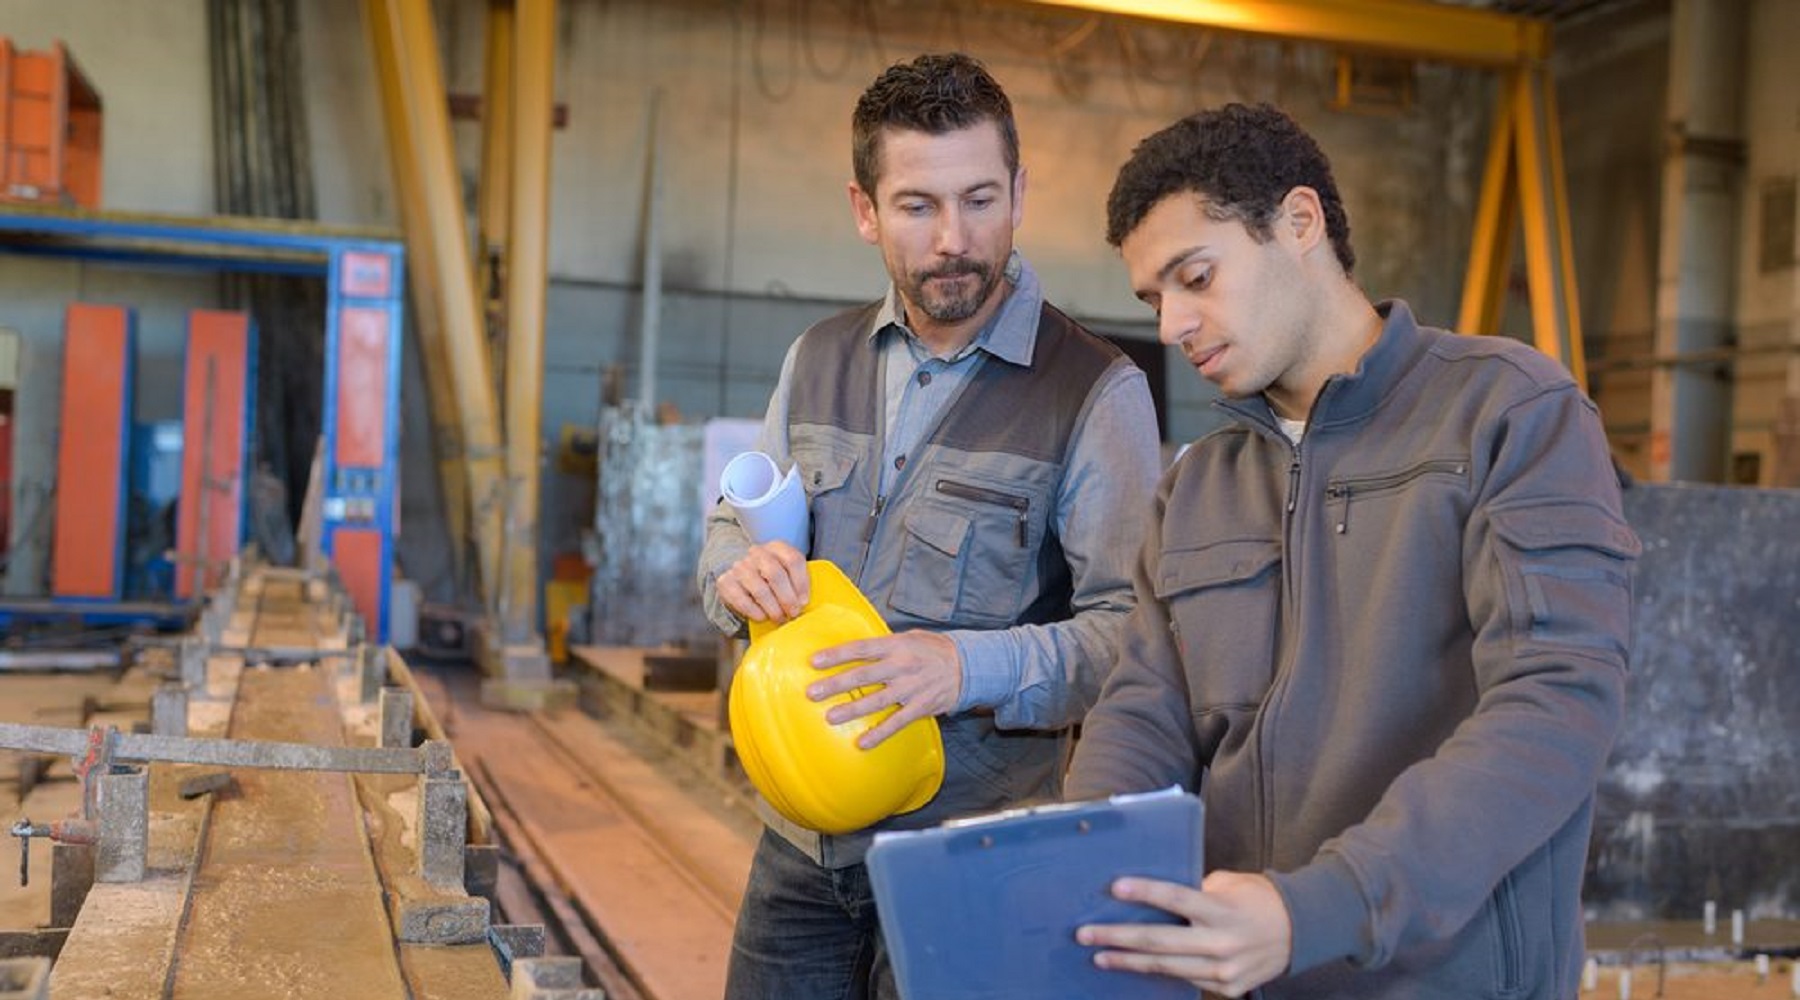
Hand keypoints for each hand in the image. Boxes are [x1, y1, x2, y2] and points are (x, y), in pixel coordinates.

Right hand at [715, 542, 809, 624]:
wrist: (742, 579)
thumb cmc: (771, 580)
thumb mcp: (787, 573)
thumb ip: (798, 582)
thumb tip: (806, 603)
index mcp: (776, 547)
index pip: (793, 560)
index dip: (802, 583)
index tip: (804, 601)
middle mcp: (757, 553)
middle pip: (775, 574)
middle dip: (787, 598)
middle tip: (793, 613)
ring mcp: (739, 566)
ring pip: (760, 589)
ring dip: (773, 608)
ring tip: (779, 618)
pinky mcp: (725, 582)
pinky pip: (742, 600)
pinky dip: (755, 612)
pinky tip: (762, 617)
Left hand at [805, 631, 961, 749]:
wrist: (968, 666)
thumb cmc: (933, 650)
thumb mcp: (909, 637)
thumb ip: (884, 644)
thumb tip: (856, 648)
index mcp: (896, 645)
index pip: (861, 648)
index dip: (836, 655)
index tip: (814, 662)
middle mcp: (902, 665)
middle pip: (863, 674)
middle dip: (836, 684)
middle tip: (813, 692)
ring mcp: (911, 687)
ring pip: (877, 699)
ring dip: (853, 709)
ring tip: (830, 717)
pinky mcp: (921, 707)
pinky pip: (897, 722)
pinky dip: (880, 733)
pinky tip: (862, 743)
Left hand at [1076, 870, 1292, 997]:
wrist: (1299, 931)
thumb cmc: (1257, 898)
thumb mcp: (1228, 884)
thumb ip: (1195, 891)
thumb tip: (1154, 896)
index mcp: (1222, 910)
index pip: (1177, 899)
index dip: (1145, 893)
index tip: (1114, 888)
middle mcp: (1221, 942)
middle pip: (1160, 941)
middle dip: (1117, 937)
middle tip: (1085, 934)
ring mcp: (1223, 970)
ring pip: (1166, 967)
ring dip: (1128, 962)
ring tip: (1099, 956)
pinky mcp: (1226, 988)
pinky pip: (1184, 980)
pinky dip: (1157, 973)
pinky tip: (1133, 968)